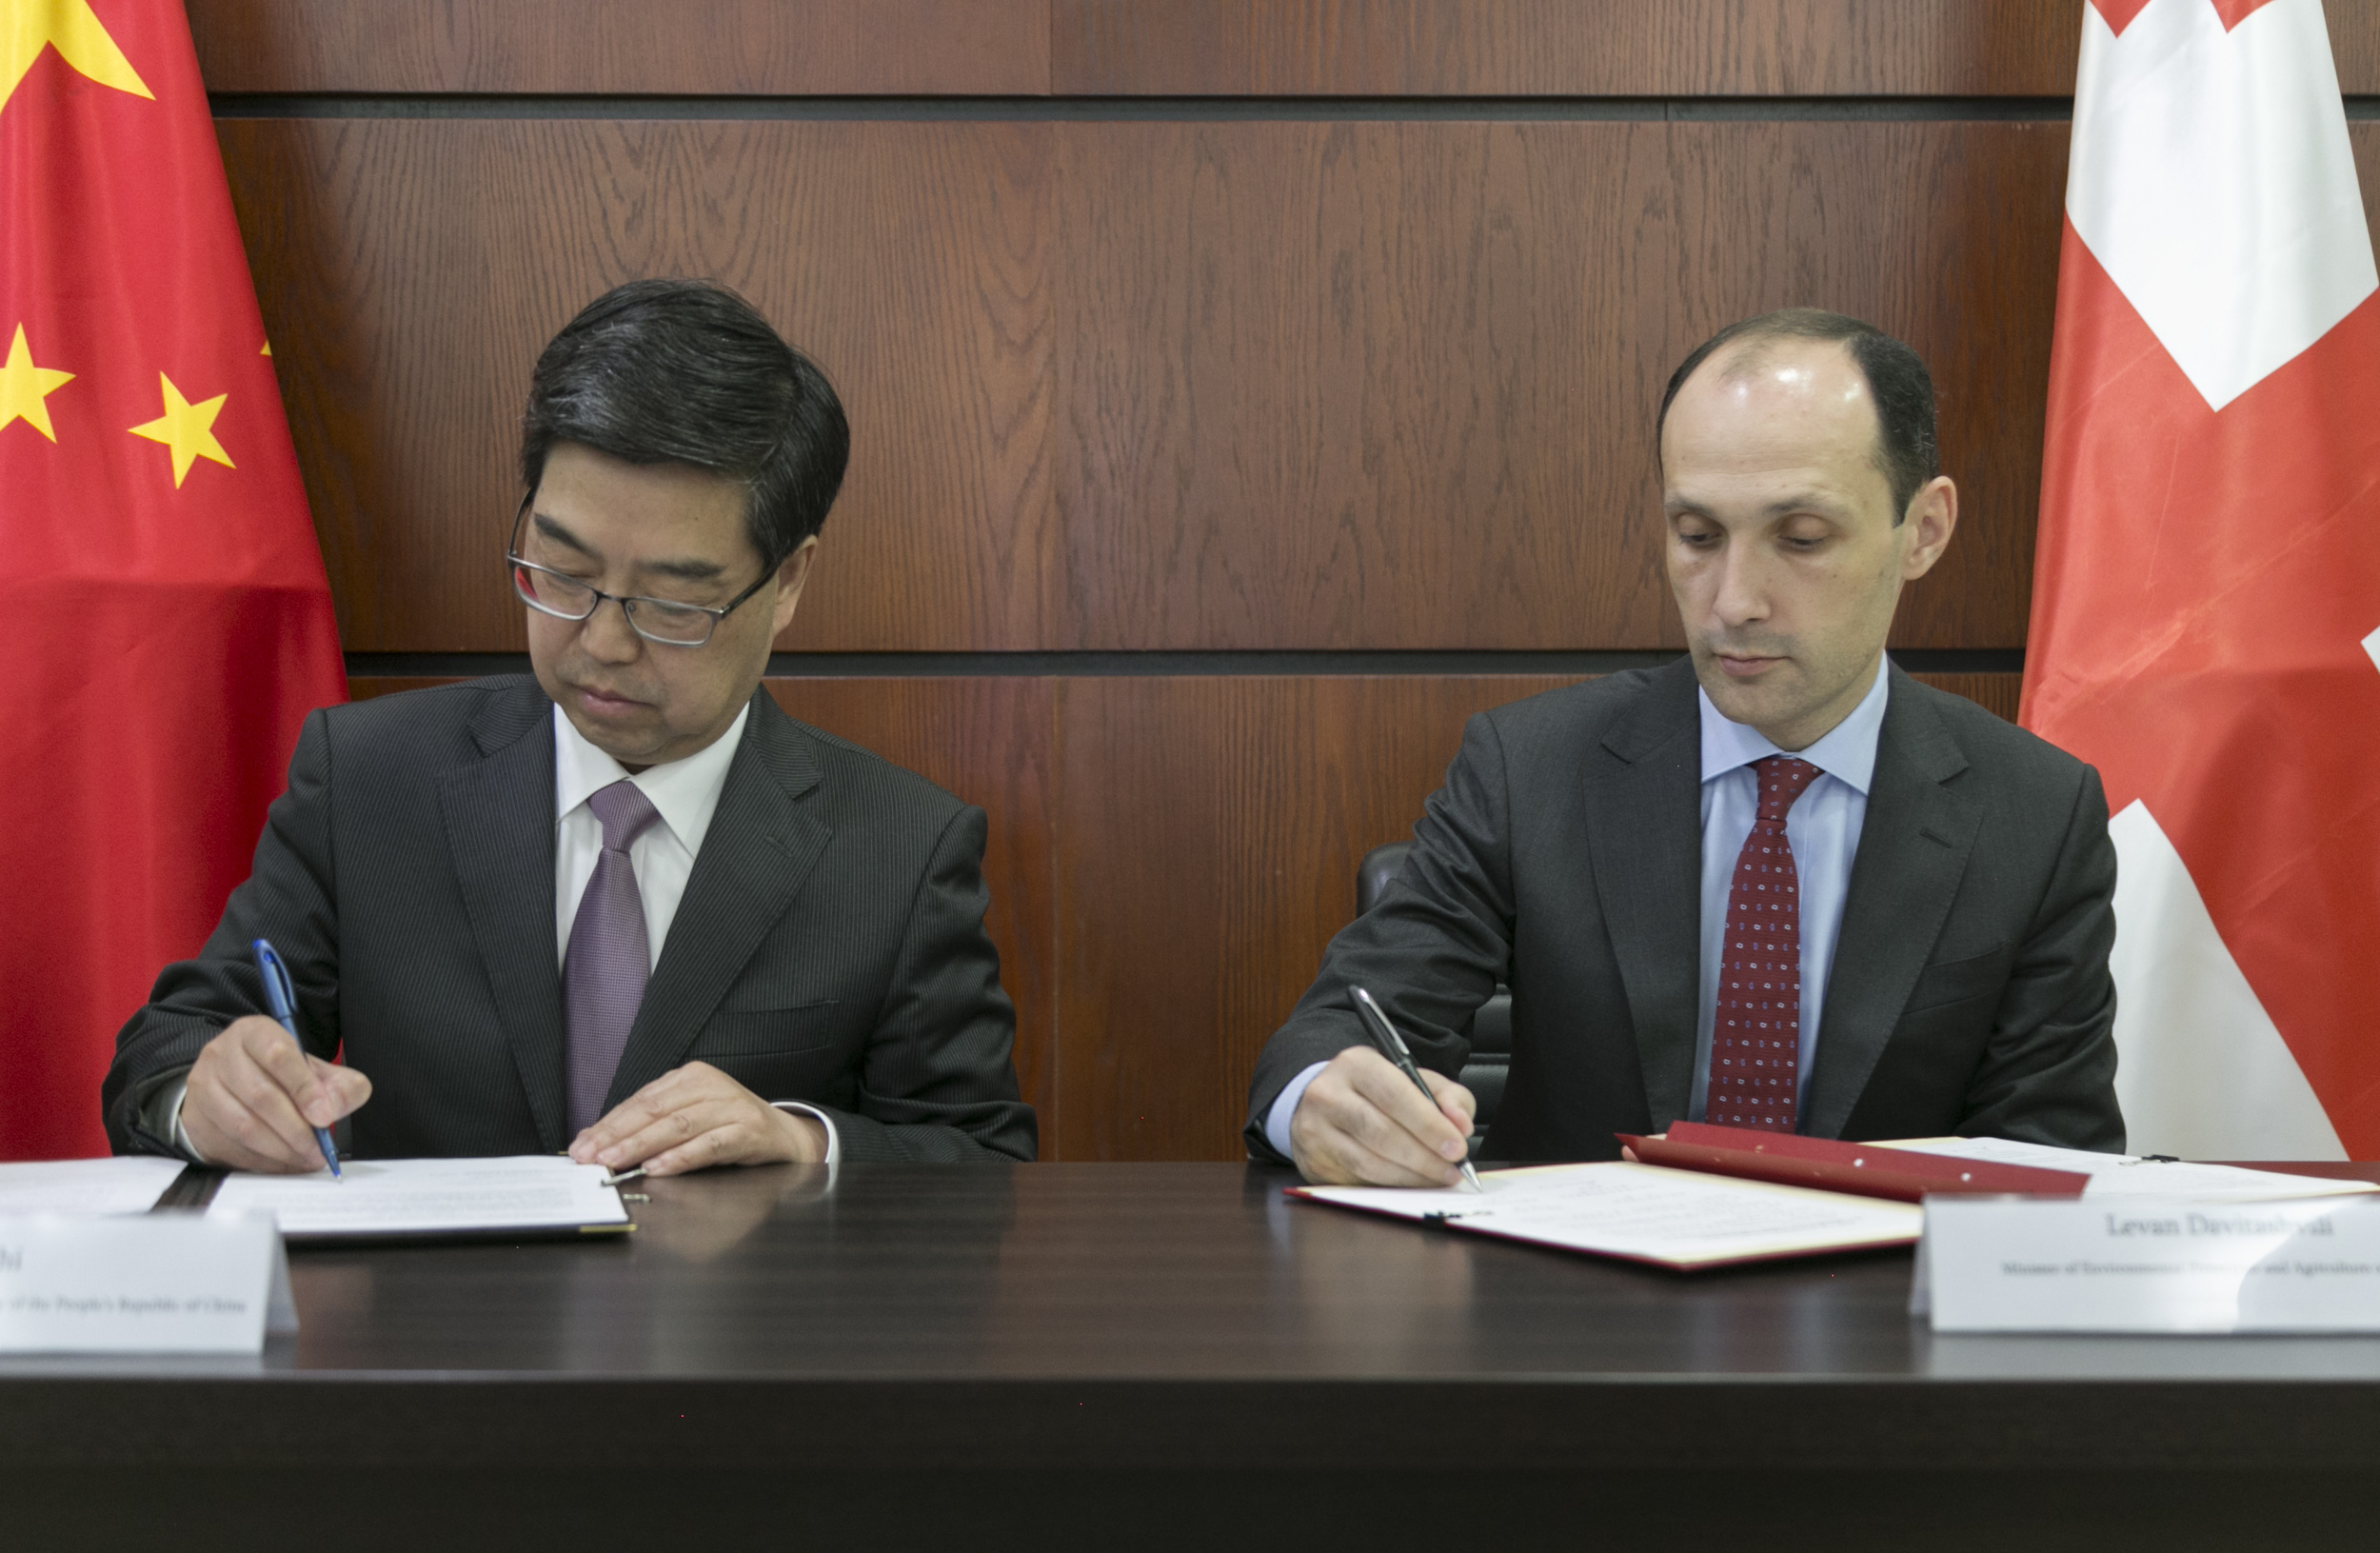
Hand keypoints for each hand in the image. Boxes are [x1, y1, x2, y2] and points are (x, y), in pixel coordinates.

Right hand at [182, 1015, 370, 1172]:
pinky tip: (283, 1162)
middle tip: (319, 1148)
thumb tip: (333, 1108)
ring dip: (281, 1148)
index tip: (324, 1116)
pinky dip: (263, 1160)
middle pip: (261, 1095)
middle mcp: (221, 1054)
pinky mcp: (194, 1119)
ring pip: (243, 1125)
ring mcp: (203, 1086)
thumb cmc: (278, 1075)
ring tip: (305, 1157)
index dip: (304, 1088)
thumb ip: (339, 1085)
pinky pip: (231, 1147)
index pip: (278, 1054)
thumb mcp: (314, 1070)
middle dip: (297, 1128)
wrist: (230, 1086)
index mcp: (254, 1032)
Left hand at [569, 1061, 826, 1176]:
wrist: (782, 1133)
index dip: (608, 1124)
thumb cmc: (727, 1125)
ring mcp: (731, 1106)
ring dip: (642, 1146)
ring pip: (678, 1126)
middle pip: (655, 1111)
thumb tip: (594, 1141)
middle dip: (618, 1136)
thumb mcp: (687, 1116)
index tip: (582, 1146)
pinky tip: (659, 1167)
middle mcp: (710, 1085)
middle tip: (591, 1157)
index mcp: (690, 1076)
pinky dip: (681, 1157)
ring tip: (615, 1162)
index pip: (641, 1100)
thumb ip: (647, 1125)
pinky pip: (709, 1145)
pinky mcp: (748, 1130)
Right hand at [1289, 1045, 1475, 1186]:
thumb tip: (1460, 1125)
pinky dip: (1391, 1185)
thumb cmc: (1377, 1092)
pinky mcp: (1314, 1161)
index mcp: (1356, 1064)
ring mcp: (1316, 1129)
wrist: (1326, 1102)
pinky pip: (1358, 1180)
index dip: (1429, 1125)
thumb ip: (1447, 1097)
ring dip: (1410, 1176)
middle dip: (1424, 1157)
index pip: (1395, 1095)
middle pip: (1381, 1132)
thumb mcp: (1415, 1079)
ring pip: (1369, 1162)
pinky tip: (1411, 1182)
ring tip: (1437, 1178)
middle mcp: (1329, 1093)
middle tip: (1452, 1170)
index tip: (1457, 1146)